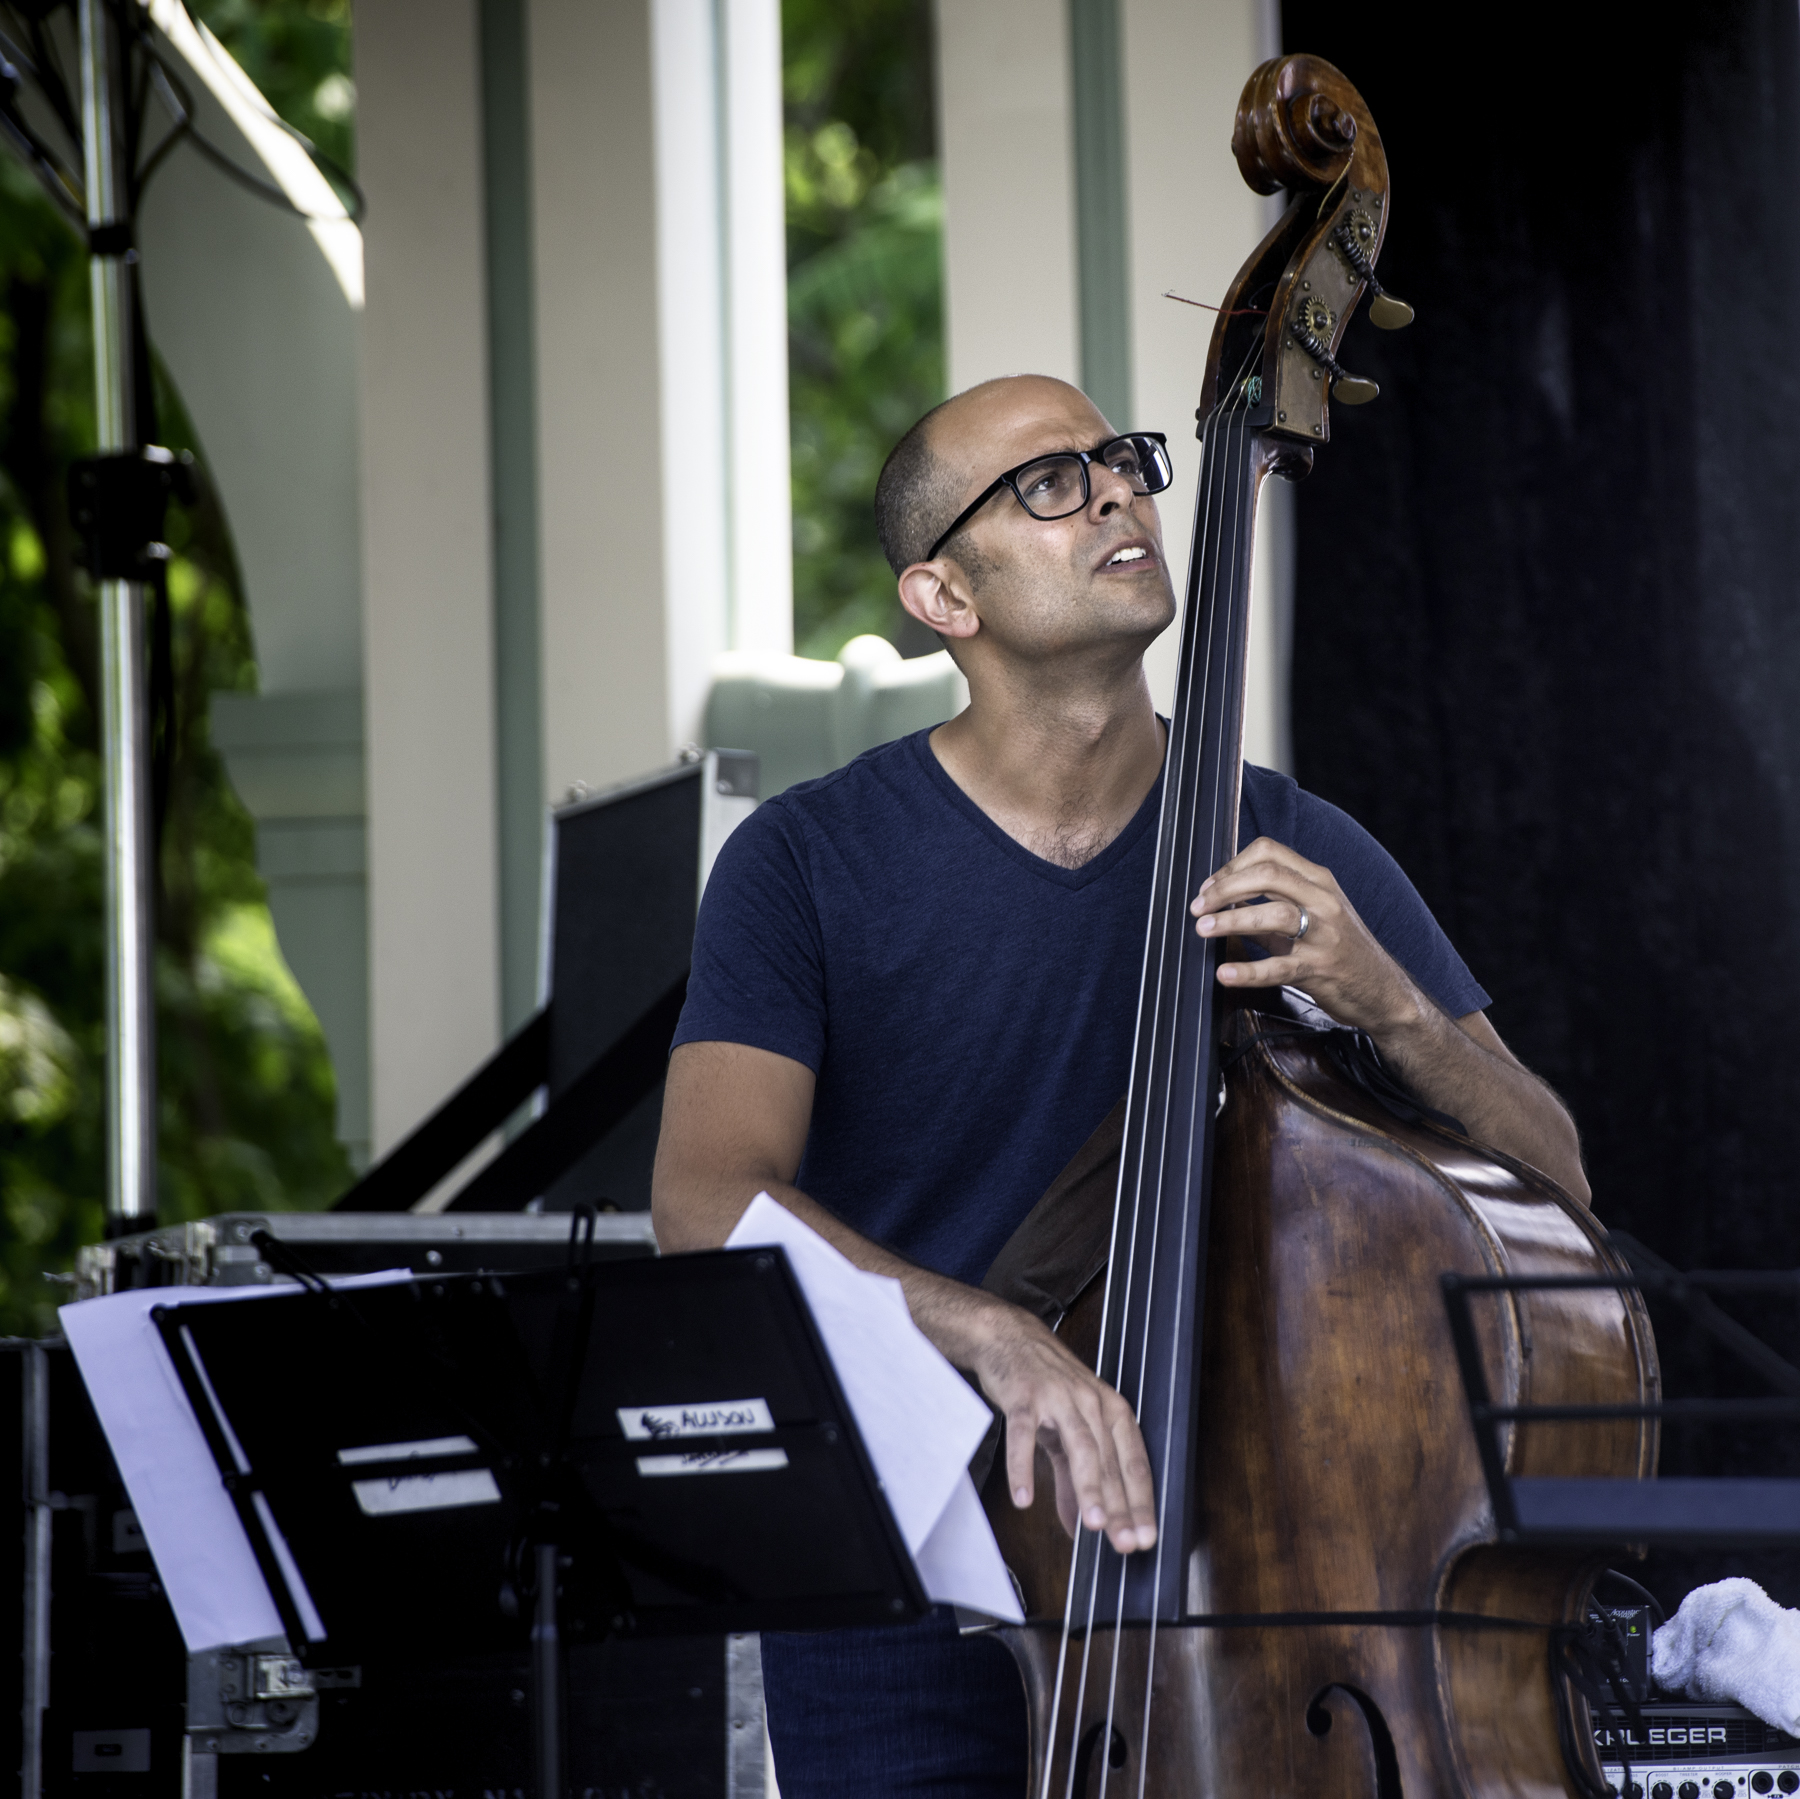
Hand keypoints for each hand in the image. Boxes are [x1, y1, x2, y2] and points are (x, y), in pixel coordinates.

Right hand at [965, 1297, 1156, 1554]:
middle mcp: (1091, 1402)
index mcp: (1111, 1410)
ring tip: (1093, 1525)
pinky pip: (1025, 1435)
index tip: (1146, 1539)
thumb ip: (1073, 1480)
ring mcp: (1058, 1398)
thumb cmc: (1045, 1385)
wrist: (1009, 1337)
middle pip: (1111, 1460)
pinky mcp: (1024, 1396)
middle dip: (1120, 1505)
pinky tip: (1024, 1498)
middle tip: (1125, 1543)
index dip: (1142, 1502)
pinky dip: (1024, 1467)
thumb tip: (1078, 1527)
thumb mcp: (1066, 1430)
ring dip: (1088, 1487)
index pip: (1134, 1462)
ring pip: (1080, 1446)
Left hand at [1190, 836, 1423, 1036]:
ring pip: (1273, 914)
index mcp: (1318, 881)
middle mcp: (1323, 900)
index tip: (1209, 886)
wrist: (1383, 990)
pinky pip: (1279, 967)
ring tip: (1203, 930)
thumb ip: (1273, 903)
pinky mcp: (1320, 969)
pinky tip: (1226, 973)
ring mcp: (1324, 934)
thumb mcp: (1313, 915)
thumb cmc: (1342, 950)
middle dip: (1224, 888)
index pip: (1270, 853)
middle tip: (1198, 907)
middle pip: (1267, 875)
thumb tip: (1225, 899)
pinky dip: (1248, 970)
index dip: (1232, 866)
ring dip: (1231, 920)